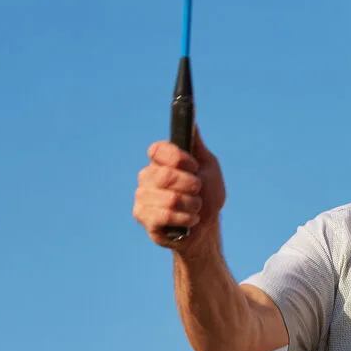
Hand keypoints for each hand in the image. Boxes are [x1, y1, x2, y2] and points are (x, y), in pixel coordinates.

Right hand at [134, 128, 225, 251]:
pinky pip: (165, 216)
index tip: (194, 167)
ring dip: (192, 205)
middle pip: (167, 175)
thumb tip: (193, 123)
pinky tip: (189, 220)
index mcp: (160, 160)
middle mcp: (147, 176)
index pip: (158, 149)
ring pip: (170, 198)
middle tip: (198, 191)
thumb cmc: (207, 194)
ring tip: (194, 207)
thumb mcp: (208, 166)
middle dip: (192, 186)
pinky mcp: (142, 217)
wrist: (206, 226)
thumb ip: (197, 146)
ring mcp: (142, 196)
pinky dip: (186, 218)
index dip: (179, 159)